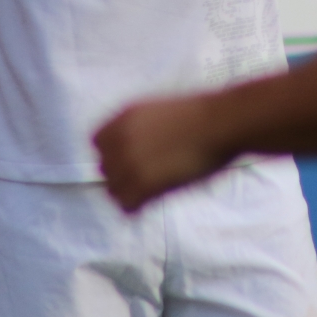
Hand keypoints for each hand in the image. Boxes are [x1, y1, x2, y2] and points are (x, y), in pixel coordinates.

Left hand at [94, 95, 233, 211]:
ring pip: (113, 189)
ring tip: (150, 191)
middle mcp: (120, 140)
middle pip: (104, 168)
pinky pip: (126, 205)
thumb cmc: (200, 115)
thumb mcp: (158, 110)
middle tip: (145, 178)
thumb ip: (139, 127)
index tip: (130, 159)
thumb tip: (138, 145)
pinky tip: (153, 200)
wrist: (218, 124)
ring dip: (129, 192)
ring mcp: (130, 162)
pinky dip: (137, 206)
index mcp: (123, 118)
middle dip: (121, 174)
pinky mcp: (143, 183)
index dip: (113, 153)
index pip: (98, 143)